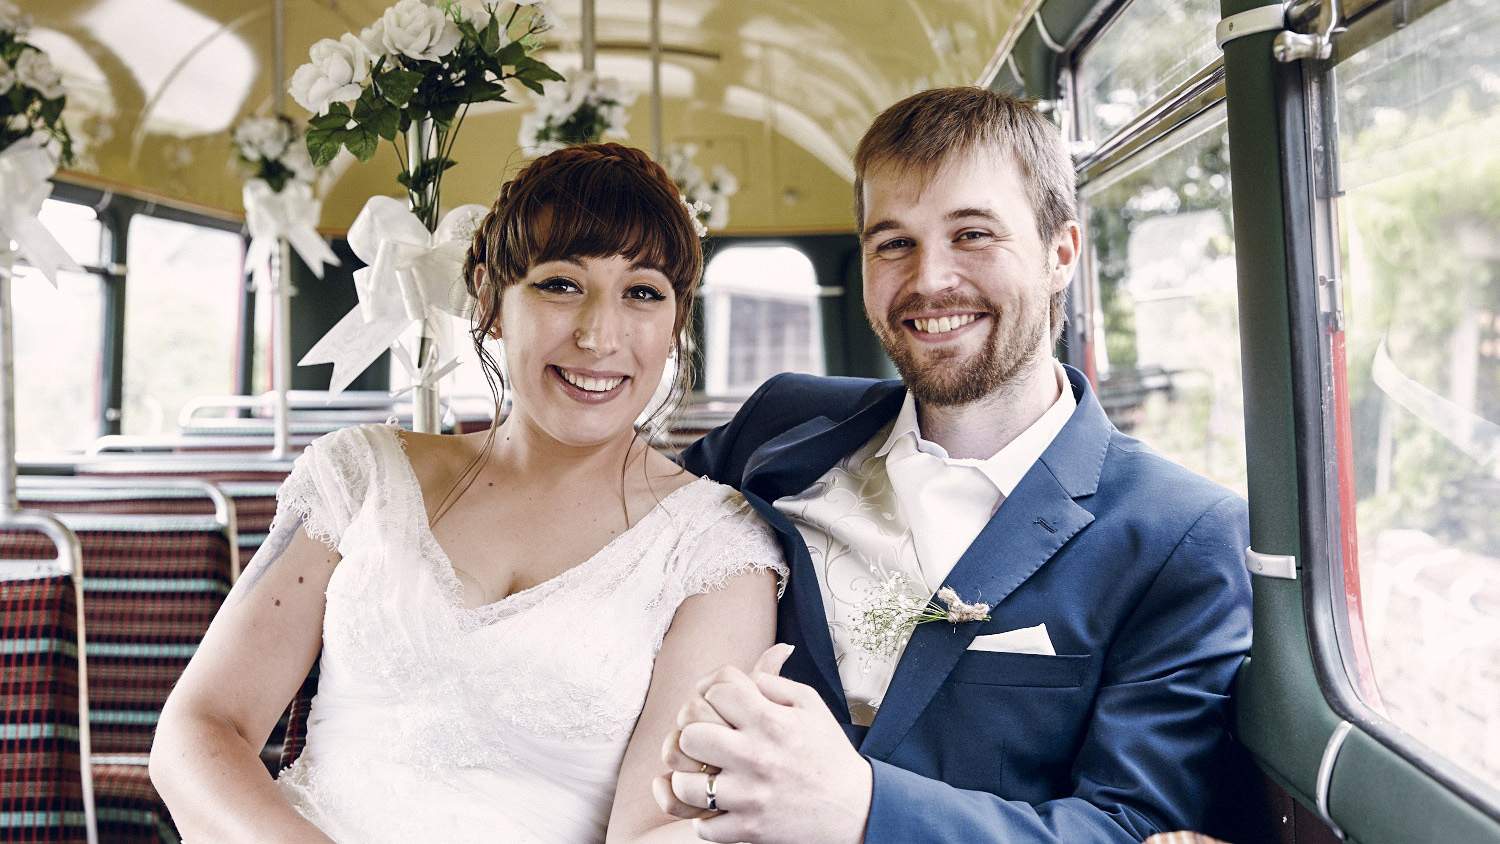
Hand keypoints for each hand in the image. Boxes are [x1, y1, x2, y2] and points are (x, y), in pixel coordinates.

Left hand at [654, 644, 872, 843]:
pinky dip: (707, 819)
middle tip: (705, 740)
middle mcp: (756, 757)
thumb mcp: (810, 704)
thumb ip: (773, 681)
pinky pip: (703, 827)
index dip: (714, 695)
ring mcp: (750, 796)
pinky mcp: (749, 829)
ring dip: (689, 779)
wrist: (855, 808)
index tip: (722, 707)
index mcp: (771, 722)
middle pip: (690, 735)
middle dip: (692, 733)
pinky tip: (720, 806)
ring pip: (684, 784)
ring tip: (703, 776)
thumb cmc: (828, 753)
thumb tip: (743, 672)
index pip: (714, 693)